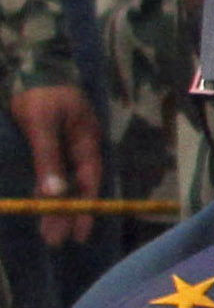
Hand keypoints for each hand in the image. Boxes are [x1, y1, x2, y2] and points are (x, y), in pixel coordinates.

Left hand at [13, 86, 102, 248]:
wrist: (31, 66)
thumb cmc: (40, 93)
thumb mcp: (41, 124)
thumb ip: (48, 158)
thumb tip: (55, 194)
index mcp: (86, 142)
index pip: (87, 182)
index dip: (83, 209)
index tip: (76, 233)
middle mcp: (79, 148)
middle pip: (76, 187)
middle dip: (67, 215)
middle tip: (55, 240)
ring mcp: (66, 146)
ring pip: (64, 182)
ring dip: (56, 206)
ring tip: (49, 231)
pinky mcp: (50, 144)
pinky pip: (53, 173)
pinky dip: (48, 190)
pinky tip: (43, 203)